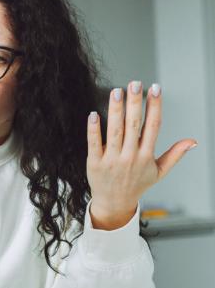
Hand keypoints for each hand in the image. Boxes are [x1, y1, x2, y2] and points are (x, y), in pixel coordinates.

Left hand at [86, 81, 196, 229]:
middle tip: (135, 83)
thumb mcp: (159, 172)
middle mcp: (130, 157)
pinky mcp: (95, 163)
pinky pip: (94, 143)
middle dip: (135, 103)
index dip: (155, 106)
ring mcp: (112, 160)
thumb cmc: (136, 185)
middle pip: (134, 125)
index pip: (153, 126)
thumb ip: (175, 155)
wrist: (114, 204)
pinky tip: (93, 114)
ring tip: (116, 91)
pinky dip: (93, 129)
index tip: (155, 88)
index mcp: (147, 156)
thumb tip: (193, 141)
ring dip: (115, 110)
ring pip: (114, 131)